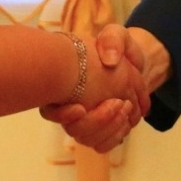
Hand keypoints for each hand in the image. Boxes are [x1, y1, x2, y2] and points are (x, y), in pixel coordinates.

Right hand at [41, 24, 167, 151]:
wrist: (129, 62)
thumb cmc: (116, 49)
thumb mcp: (115, 35)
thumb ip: (113, 40)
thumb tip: (110, 61)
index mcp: (65, 84)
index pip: (51, 111)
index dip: (62, 115)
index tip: (80, 108)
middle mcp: (70, 105)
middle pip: (73, 129)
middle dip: (96, 121)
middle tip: (118, 103)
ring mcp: (84, 120)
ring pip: (87, 139)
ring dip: (108, 128)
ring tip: (124, 108)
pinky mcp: (99, 129)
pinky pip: (101, 145)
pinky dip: (114, 136)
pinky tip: (125, 122)